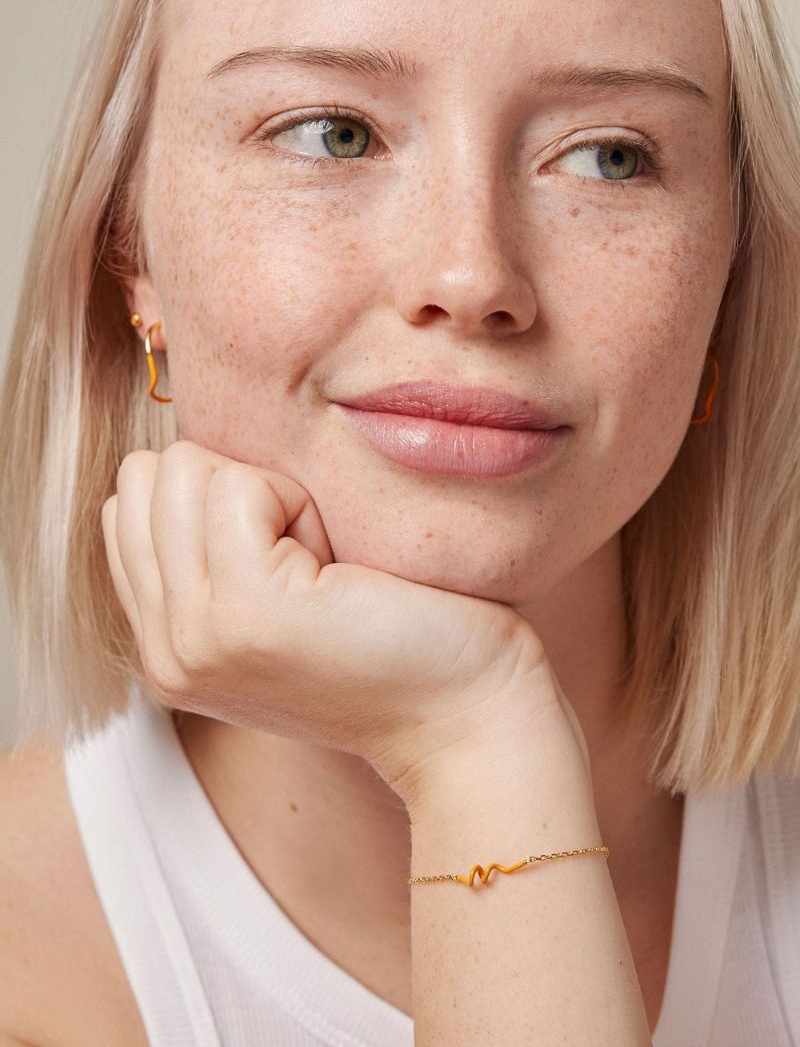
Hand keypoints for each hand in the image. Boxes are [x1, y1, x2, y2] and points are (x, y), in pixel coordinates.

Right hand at [101, 439, 584, 800]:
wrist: (468, 715)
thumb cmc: (396, 642)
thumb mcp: (275, 606)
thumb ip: (209, 559)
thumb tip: (179, 466)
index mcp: (166, 649)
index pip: (126, 508)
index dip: (213, 500)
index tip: (287, 557)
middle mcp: (166, 652)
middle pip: (146, 478)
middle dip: (236, 488)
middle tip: (310, 559)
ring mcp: (196, 637)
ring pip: (185, 472)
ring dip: (269, 493)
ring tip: (324, 564)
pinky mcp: (245, 611)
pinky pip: (237, 485)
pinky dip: (299, 501)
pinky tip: (338, 563)